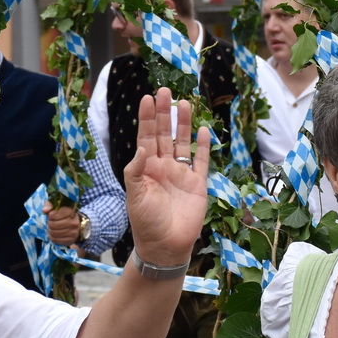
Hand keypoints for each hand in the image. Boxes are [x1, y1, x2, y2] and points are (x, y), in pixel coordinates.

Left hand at [43, 204, 81, 247]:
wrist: (74, 224)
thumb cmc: (63, 214)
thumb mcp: (56, 206)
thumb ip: (49, 205)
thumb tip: (45, 210)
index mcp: (70, 212)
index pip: (54, 215)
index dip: (50, 216)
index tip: (51, 216)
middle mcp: (74, 222)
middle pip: (53, 225)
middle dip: (49, 224)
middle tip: (50, 223)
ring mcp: (73, 232)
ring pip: (54, 233)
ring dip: (50, 231)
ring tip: (51, 228)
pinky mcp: (71, 240)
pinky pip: (56, 240)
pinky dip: (52, 237)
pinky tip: (53, 234)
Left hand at [122, 90, 209, 268]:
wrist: (166, 246)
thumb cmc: (145, 222)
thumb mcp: (134, 196)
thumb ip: (135, 171)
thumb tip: (142, 147)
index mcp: (146, 168)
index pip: (146, 137)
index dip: (147, 118)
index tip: (147, 98)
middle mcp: (163, 167)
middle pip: (164, 134)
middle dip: (164, 113)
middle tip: (165, 91)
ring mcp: (181, 174)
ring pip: (182, 142)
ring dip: (183, 123)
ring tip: (184, 103)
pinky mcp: (198, 184)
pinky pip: (201, 161)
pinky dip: (203, 146)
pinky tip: (203, 130)